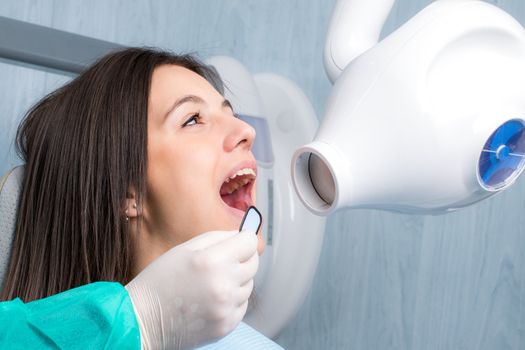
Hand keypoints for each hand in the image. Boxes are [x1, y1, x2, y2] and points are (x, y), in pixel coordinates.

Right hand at [125, 230, 258, 349]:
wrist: (143, 320)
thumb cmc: (160, 281)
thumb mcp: (184, 249)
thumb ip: (217, 237)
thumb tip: (242, 234)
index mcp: (212, 260)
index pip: (250, 243)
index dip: (244, 239)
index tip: (238, 241)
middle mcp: (223, 284)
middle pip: (254, 263)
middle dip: (242, 258)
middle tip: (222, 261)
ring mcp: (226, 307)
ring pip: (249, 284)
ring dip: (236, 280)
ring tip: (211, 282)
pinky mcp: (227, 325)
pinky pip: (242, 305)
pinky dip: (232, 300)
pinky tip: (211, 298)